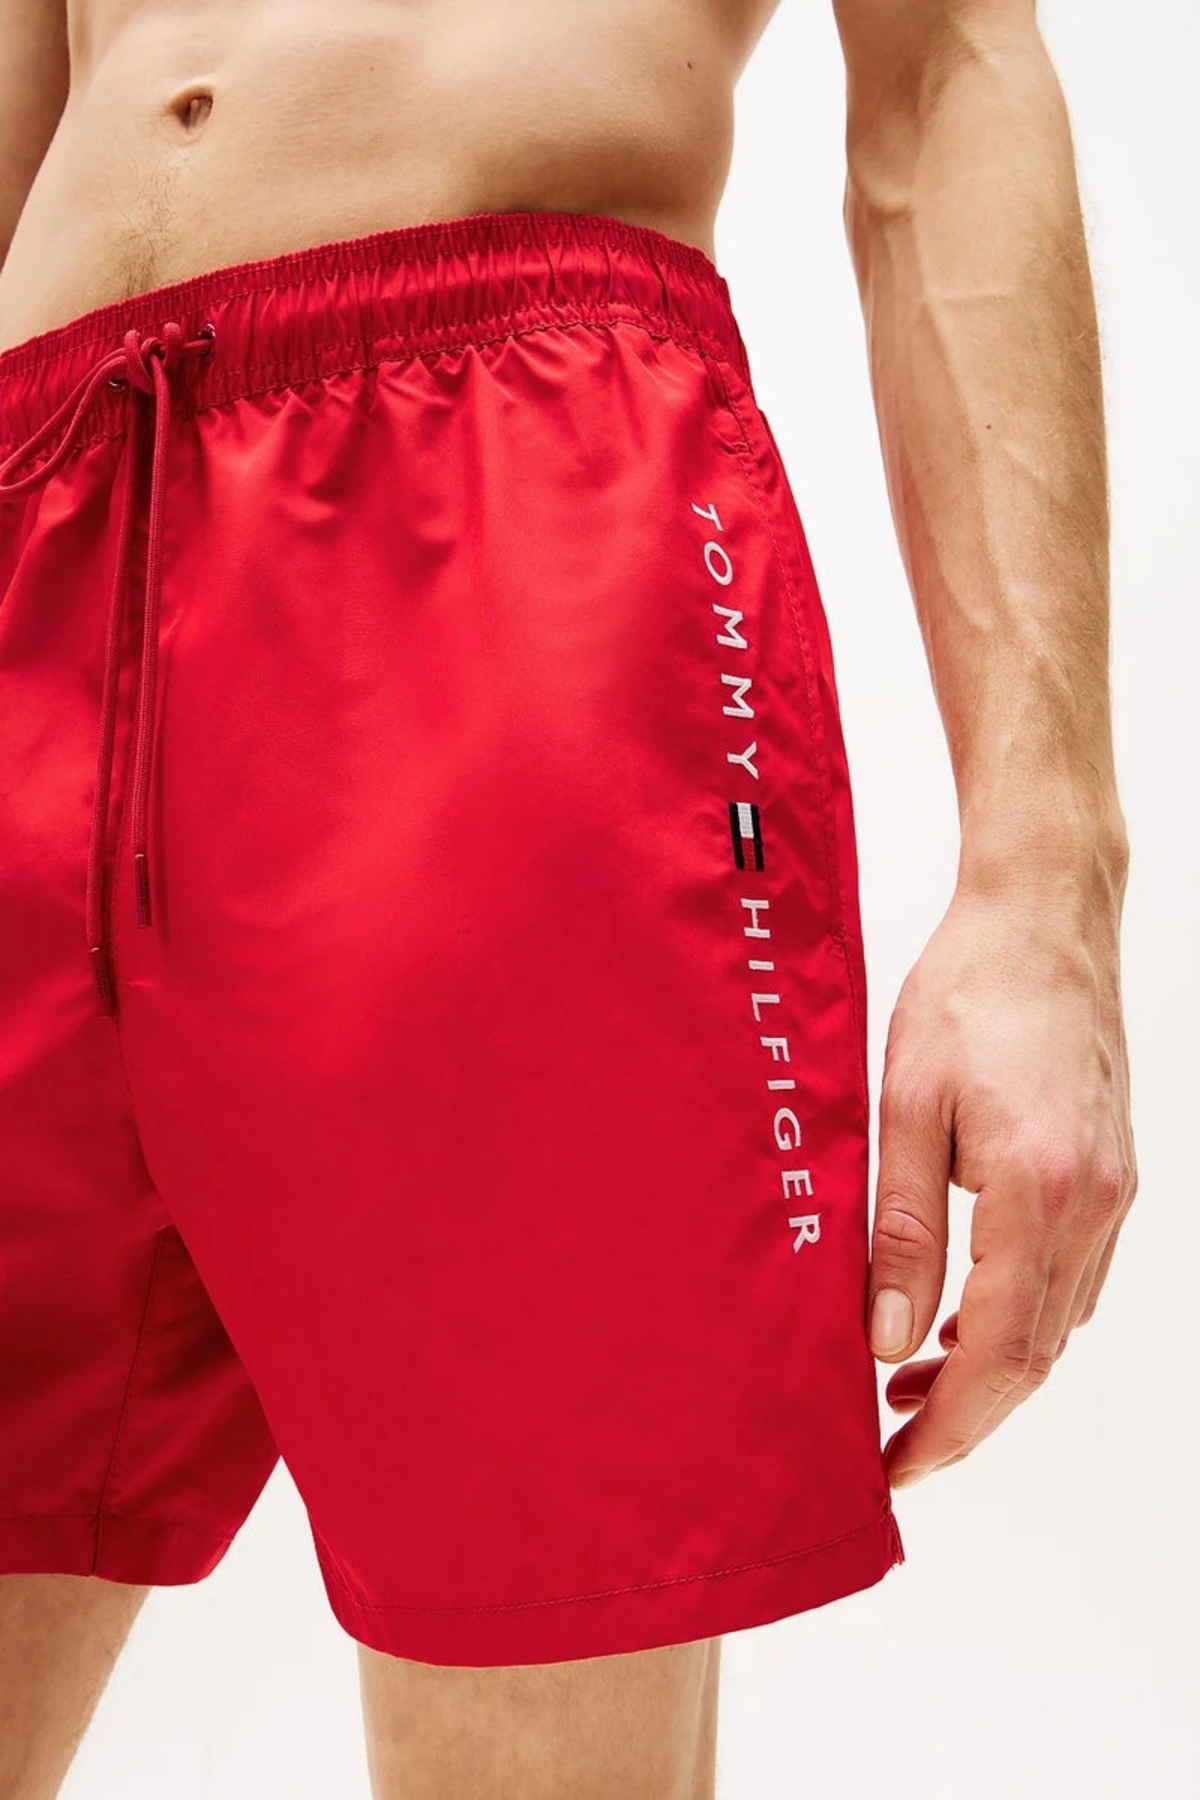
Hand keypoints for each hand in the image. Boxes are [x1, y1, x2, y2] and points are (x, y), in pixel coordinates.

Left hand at [866, 875, 1136, 1486]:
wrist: (1045, 917)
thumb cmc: (969, 991)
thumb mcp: (907, 1107)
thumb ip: (902, 1231)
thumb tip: (889, 1339)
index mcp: (1042, 1192)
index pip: (1001, 1353)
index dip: (949, 1426)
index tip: (895, 1469)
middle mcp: (1094, 1206)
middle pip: (1037, 1356)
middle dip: (966, 1415)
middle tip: (893, 1447)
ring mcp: (1113, 1192)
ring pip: (1058, 1324)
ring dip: (991, 1368)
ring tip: (909, 1382)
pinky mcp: (1111, 1173)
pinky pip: (1072, 1280)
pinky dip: (1020, 1317)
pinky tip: (965, 1312)